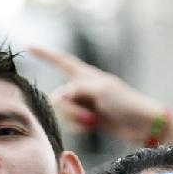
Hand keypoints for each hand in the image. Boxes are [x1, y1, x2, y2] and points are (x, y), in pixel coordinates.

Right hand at [26, 45, 172, 143]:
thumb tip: (57, 97)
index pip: (61, 61)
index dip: (44, 54)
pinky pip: (72, 123)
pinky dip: (80, 126)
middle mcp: (83, 88)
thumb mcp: (102, 91)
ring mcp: (85, 104)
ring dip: (75, 119)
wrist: (143, 125)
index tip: (29, 46)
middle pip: (58, 97)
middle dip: (68, 109)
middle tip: (88, 116)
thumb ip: (77, 91)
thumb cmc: (127, 103)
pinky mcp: (88, 119)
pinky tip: (94, 127)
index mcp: (86, 75)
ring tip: (94, 121)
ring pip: (63, 112)